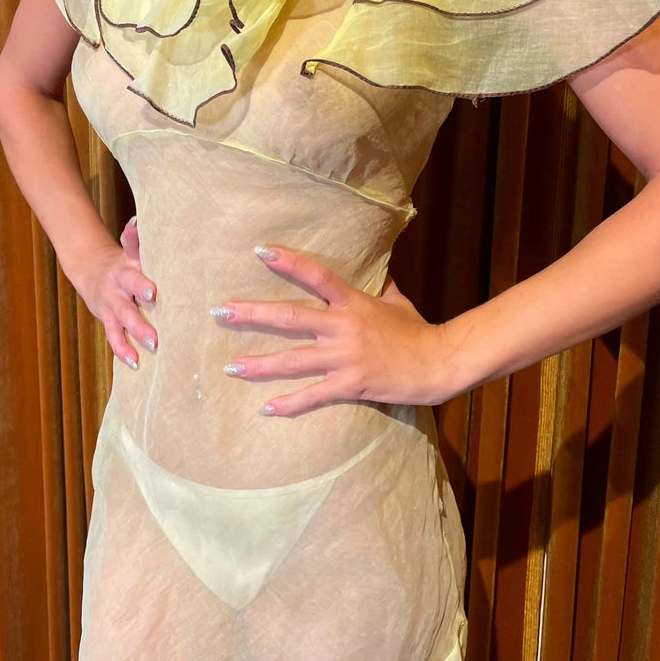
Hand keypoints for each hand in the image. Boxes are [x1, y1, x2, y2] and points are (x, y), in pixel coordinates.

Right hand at [72, 216, 157, 368]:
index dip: (141, 285)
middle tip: (156, 336)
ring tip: (151, 349)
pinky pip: (114, 337)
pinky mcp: (108, 320)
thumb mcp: (129, 252)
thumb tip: (137, 222)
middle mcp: (117, 291)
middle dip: (139, 321)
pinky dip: (123, 351)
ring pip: (121, 325)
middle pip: (127, 307)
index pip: (132, 277)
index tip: (153, 293)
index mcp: (125, 272)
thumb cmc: (123, 262)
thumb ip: (134, 240)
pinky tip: (135, 363)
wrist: (92, 270)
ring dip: (134, 338)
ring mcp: (111, 308)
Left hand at [210, 245, 447, 416]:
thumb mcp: (396, 301)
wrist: (439, 363)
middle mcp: (344, 326)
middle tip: (221, 312)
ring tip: (230, 366)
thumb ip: (379, 286)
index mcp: (353, 302)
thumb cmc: (418, 331)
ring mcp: (345, 357)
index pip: (317, 276)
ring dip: (259, 364)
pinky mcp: (350, 384)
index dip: (289, 262)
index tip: (261, 252)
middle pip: (290, 318)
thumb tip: (375, 270)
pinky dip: (289, 404)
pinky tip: (266, 409)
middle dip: (253, 315)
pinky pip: (313, 396)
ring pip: (293, 360)